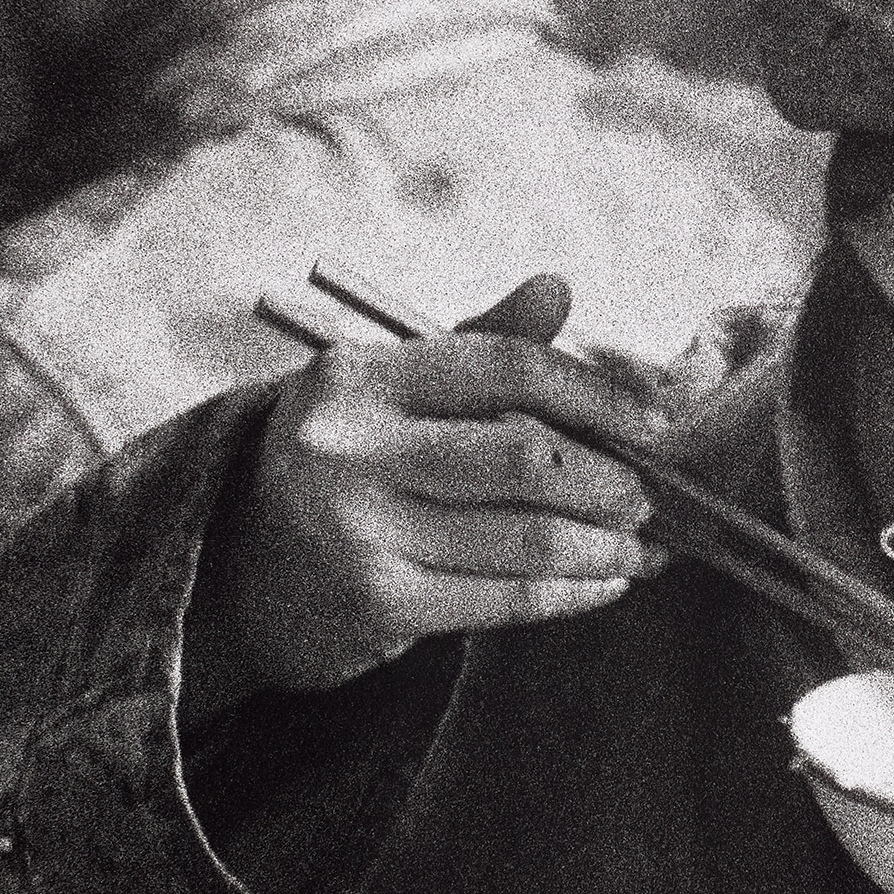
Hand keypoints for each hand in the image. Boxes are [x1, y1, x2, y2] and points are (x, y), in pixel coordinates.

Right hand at [186, 275, 669, 709]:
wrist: (238, 569)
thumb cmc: (343, 463)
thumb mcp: (390, 391)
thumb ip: (479, 343)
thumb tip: (559, 287)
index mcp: (358, 377)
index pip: (506, 368)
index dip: (595, 393)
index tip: (655, 421)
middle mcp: (350, 450)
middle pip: (525, 459)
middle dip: (609, 480)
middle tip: (649, 495)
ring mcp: (360, 532)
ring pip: (526, 538)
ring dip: (605, 546)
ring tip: (643, 545)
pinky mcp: (378, 606)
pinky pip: (506, 599)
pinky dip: (571, 593)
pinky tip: (606, 583)